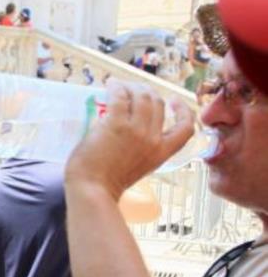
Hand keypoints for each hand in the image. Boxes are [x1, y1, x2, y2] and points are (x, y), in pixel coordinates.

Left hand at [65, 80, 194, 200]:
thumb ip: (140, 149)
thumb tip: (129, 128)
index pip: (186, 128)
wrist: (92, 190)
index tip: (173, 101)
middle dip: (147, 92)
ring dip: (131, 87)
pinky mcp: (116, 124)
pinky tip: (110, 85)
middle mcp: (153, 139)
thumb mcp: (136, 167)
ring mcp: (136, 130)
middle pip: (158, 104)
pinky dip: (116, 88)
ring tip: (119, 86)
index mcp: (161, 153)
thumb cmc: (105, 184)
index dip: (183, 111)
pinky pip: (121, 97)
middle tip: (132, 90)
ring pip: (142, 97)